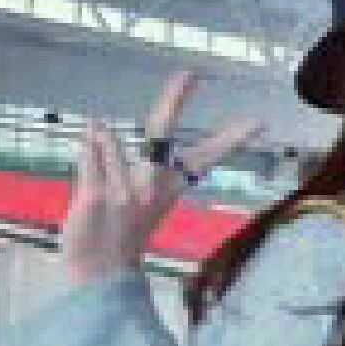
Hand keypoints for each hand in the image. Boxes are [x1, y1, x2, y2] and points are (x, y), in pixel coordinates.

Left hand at [62, 70, 264, 285]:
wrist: (100, 271)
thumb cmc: (120, 233)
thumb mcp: (135, 199)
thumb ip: (115, 160)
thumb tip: (96, 122)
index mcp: (170, 187)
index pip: (207, 157)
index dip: (233, 138)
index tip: (259, 123)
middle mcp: (153, 187)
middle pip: (162, 134)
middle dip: (175, 101)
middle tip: (190, 74)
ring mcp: (127, 192)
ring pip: (109, 140)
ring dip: (100, 138)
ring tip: (96, 139)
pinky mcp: (99, 196)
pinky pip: (88, 156)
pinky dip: (85, 151)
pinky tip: (87, 149)